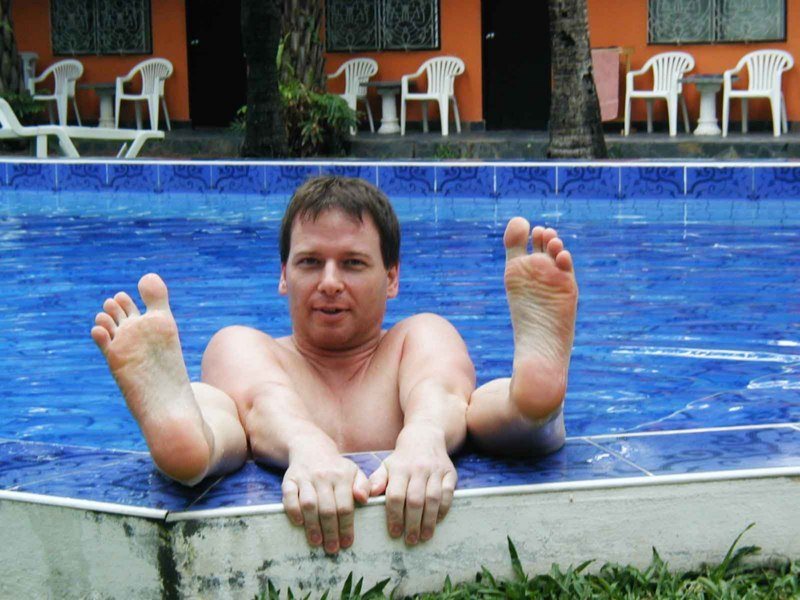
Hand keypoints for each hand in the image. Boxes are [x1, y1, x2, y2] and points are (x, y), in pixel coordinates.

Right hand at [281, 443, 370, 553]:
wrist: (311, 447)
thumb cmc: (336, 467)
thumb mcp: (354, 471)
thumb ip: (363, 485)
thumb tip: (364, 499)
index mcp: (342, 476)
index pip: (345, 505)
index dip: (346, 526)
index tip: (347, 543)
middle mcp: (324, 476)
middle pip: (327, 508)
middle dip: (331, 531)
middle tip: (332, 548)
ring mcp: (305, 478)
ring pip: (309, 504)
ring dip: (313, 525)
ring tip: (317, 542)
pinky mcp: (289, 479)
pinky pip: (289, 496)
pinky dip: (293, 510)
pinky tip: (298, 523)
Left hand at [368, 423, 456, 544]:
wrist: (424, 436)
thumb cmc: (402, 458)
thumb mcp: (386, 466)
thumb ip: (376, 482)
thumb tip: (364, 496)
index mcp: (399, 468)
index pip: (395, 495)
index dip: (394, 516)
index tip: (394, 533)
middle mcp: (418, 469)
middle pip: (415, 500)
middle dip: (412, 523)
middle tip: (410, 540)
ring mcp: (435, 471)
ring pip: (433, 499)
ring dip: (429, 521)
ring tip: (424, 536)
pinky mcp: (450, 473)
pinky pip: (448, 494)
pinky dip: (443, 510)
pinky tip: (437, 522)